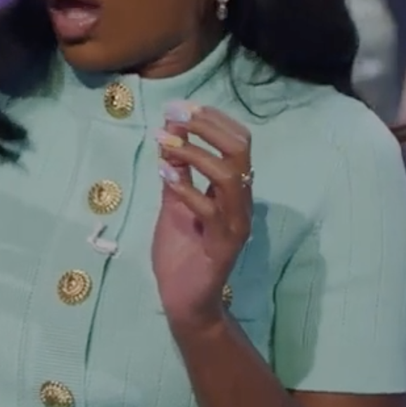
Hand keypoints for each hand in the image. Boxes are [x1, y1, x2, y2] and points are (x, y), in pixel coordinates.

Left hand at [152, 101, 254, 331]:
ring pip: (231, 176)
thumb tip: (169, 134)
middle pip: (241, 150)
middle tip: (175, 115)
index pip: (237, 142)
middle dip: (207, 126)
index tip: (180, 106)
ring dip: (195, 153)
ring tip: (166, 141)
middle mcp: (240, 202)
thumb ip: (176, 172)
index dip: (212, 120)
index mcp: (231, 190)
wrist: (183, 300)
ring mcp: (235, 223)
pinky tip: (164, 174)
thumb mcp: (174, 203)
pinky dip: (187, 188)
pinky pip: (210, 211)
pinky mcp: (224, 245)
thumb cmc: (181, 253)